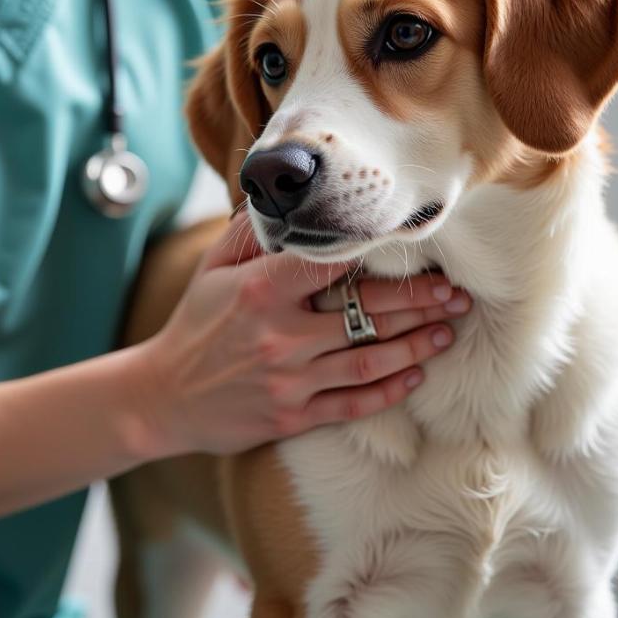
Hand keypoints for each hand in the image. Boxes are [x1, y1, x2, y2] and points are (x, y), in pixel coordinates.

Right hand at [138, 213, 471, 456]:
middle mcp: (281, 335)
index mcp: (261, 291)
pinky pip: (352, 405)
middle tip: (456, 293)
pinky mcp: (292, 417)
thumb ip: (248, 234)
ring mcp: (290, 380)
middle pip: (366, 312)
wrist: (162, 397)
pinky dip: (388, 391)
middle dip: (419, 301)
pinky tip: (416, 377)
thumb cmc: (193, 325)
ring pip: (369, 360)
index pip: (333, 263)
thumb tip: (284, 200)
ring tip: (449, 330)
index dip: (378, 252)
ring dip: (416, 344)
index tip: (416, 247)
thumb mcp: (210, 269)